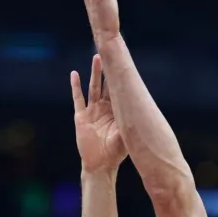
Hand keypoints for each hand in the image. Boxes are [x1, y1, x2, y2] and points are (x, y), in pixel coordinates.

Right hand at [72, 54, 125, 172]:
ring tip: (96, 57)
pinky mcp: (81, 117)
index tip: (123, 61)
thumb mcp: (126, 136)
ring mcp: (92, 111)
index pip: (119, 89)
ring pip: (93, 87)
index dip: (120, 76)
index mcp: (117, 111)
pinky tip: (74, 74)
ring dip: (94, 73)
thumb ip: (130, 124)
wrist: (100, 165)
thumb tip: (143, 113)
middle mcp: (105, 108)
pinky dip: (76, 87)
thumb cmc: (116, 153)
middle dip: (108, 69)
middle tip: (110, 52)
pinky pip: (78, 99)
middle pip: (106, 84)